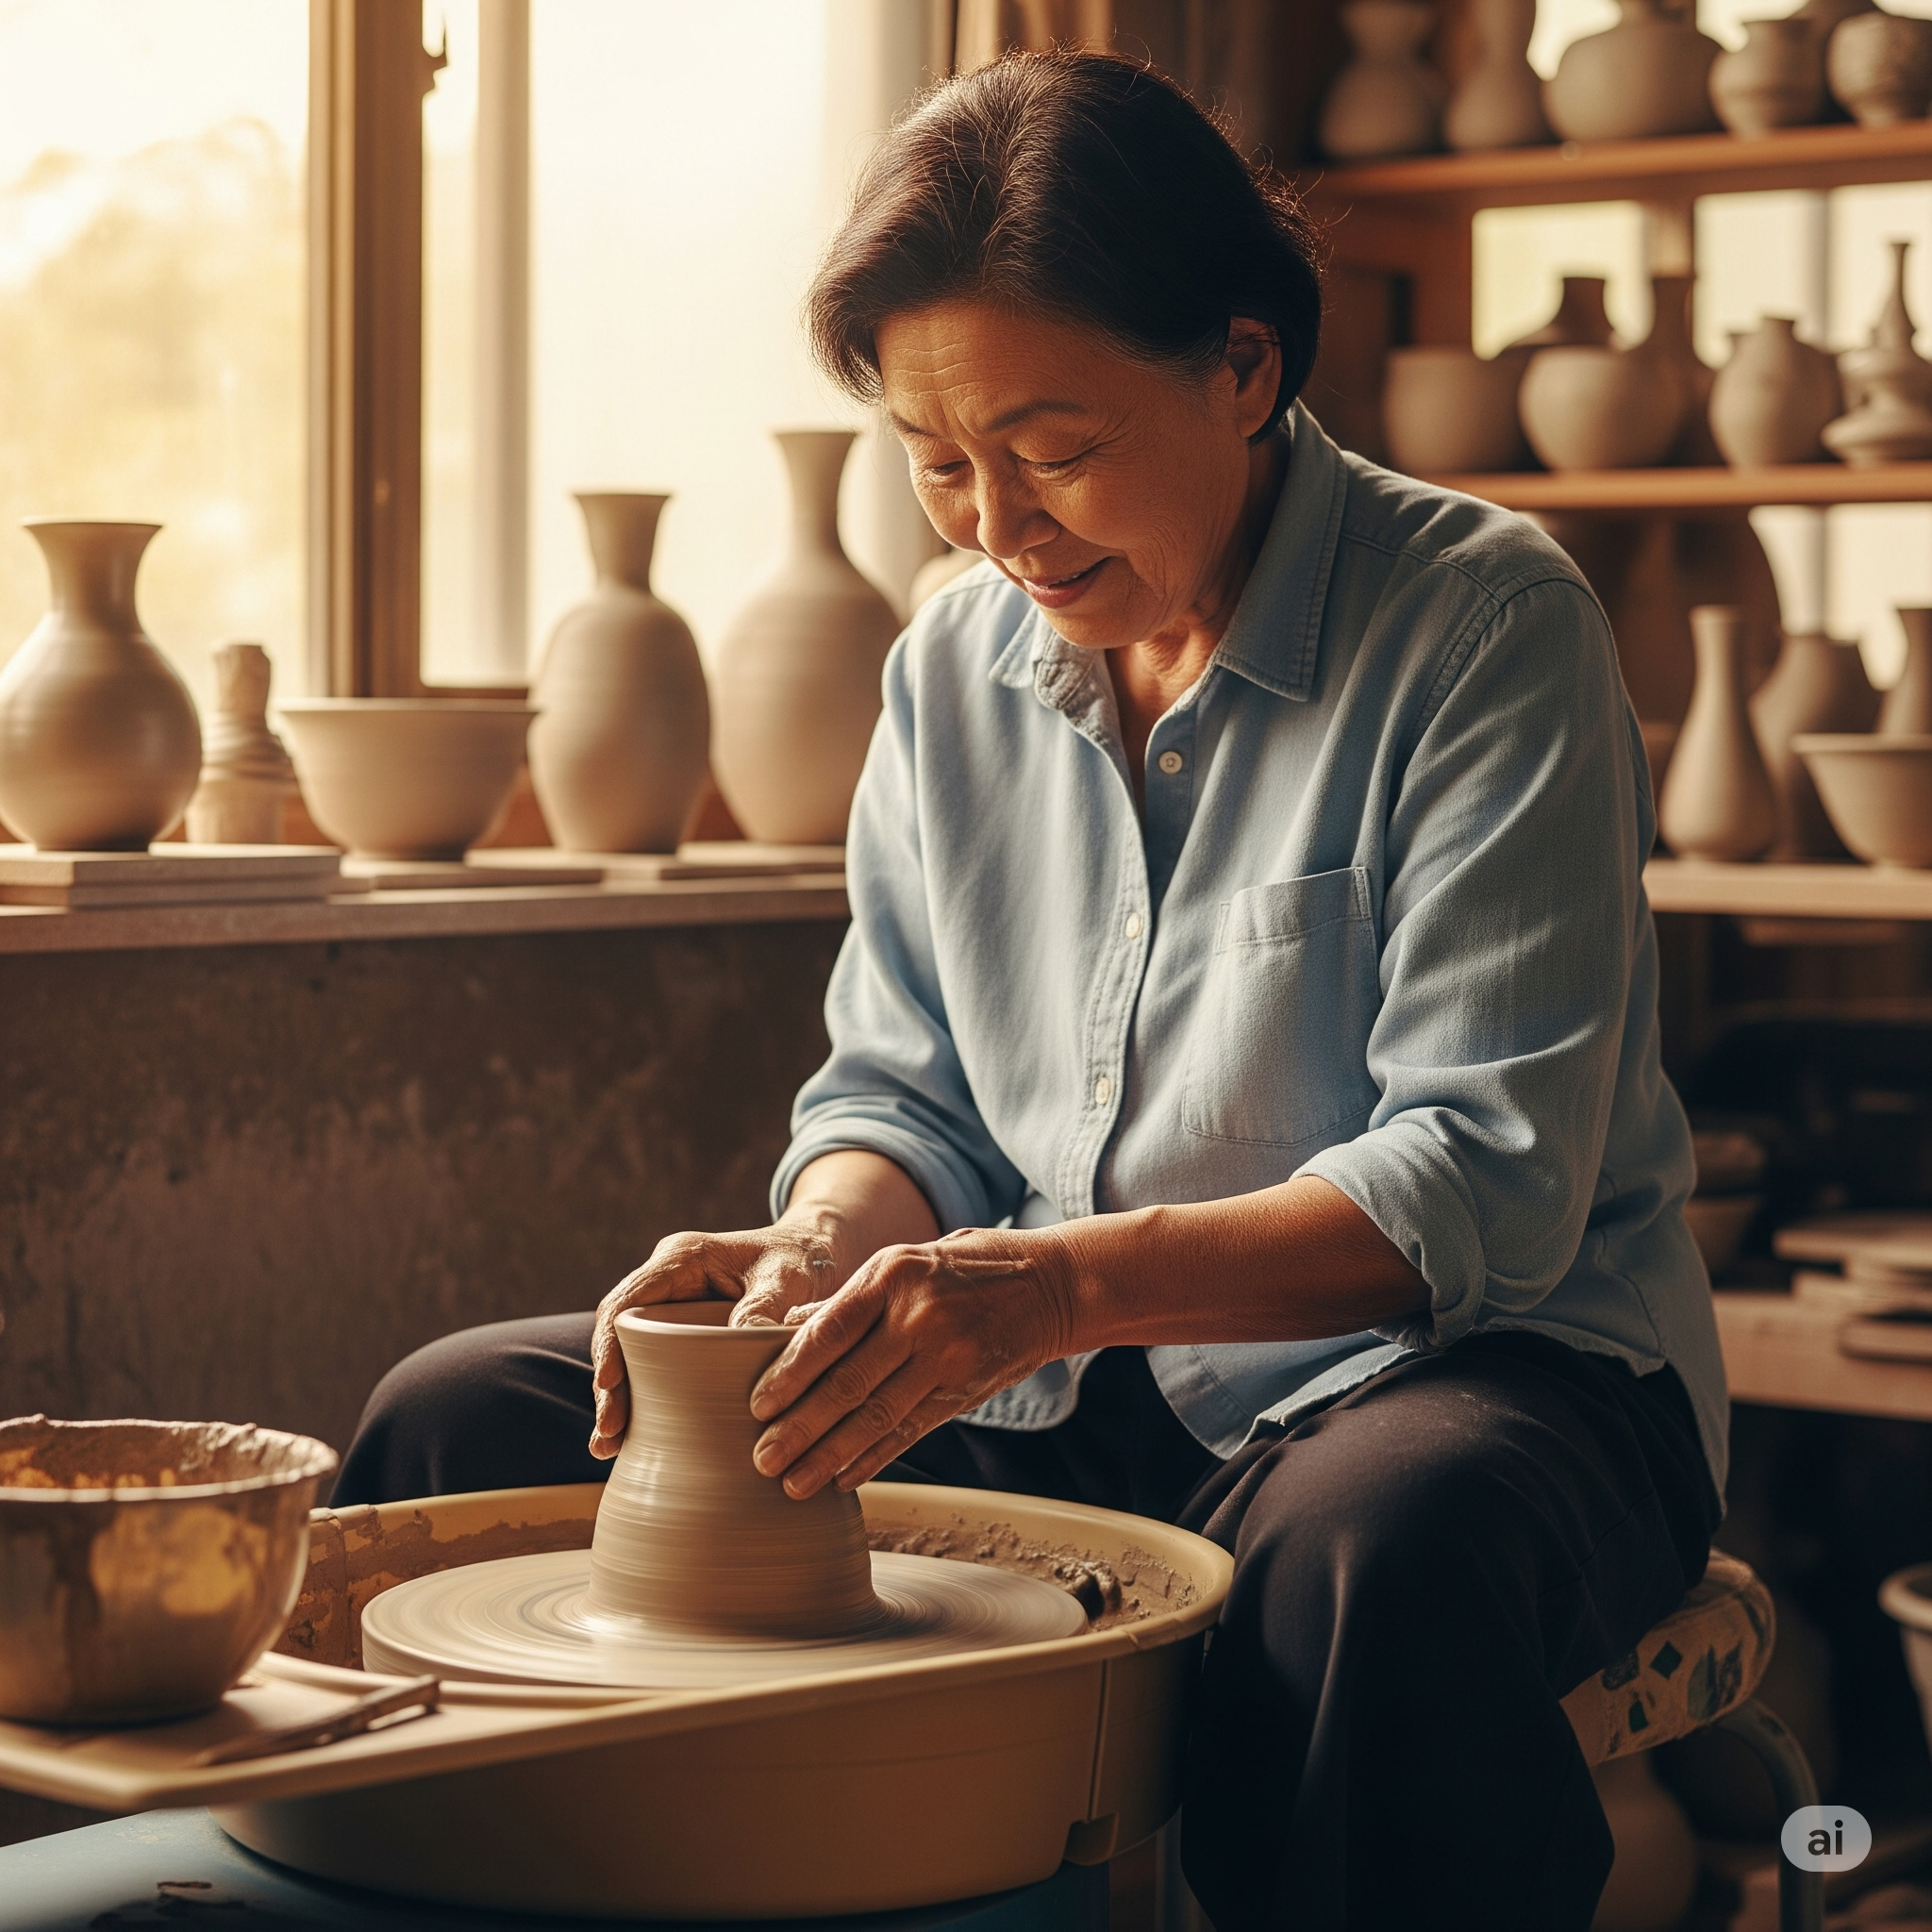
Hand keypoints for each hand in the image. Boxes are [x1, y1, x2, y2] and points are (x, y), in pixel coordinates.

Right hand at [587, 1224, 839, 1458]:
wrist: (817, 1258)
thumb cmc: (802, 1260)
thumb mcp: (789, 1277)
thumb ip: (765, 1304)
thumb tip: (741, 1337)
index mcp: (681, 1259)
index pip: (627, 1301)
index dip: (610, 1342)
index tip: (609, 1384)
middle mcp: (667, 1284)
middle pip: (619, 1335)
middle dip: (609, 1384)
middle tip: (609, 1434)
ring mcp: (673, 1313)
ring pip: (630, 1356)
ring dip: (619, 1400)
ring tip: (609, 1448)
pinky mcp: (685, 1339)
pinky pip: (654, 1369)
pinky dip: (643, 1403)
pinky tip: (631, 1442)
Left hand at [745, 1227, 1076, 1498]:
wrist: (1052, 1284)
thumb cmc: (966, 1267)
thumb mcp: (906, 1260)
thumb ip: (851, 1298)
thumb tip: (788, 1328)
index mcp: (892, 1275)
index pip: (828, 1331)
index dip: (789, 1373)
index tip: (757, 1405)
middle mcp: (918, 1318)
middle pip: (847, 1384)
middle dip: (800, 1428)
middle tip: (763, 1459)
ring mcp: (946, 1357)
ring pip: (877, 1417)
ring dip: (830, 1456)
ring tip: (794, 1484)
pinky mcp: (965, 1390)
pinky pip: (911, 1431)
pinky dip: (874, 1459)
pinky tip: (843, 1480)